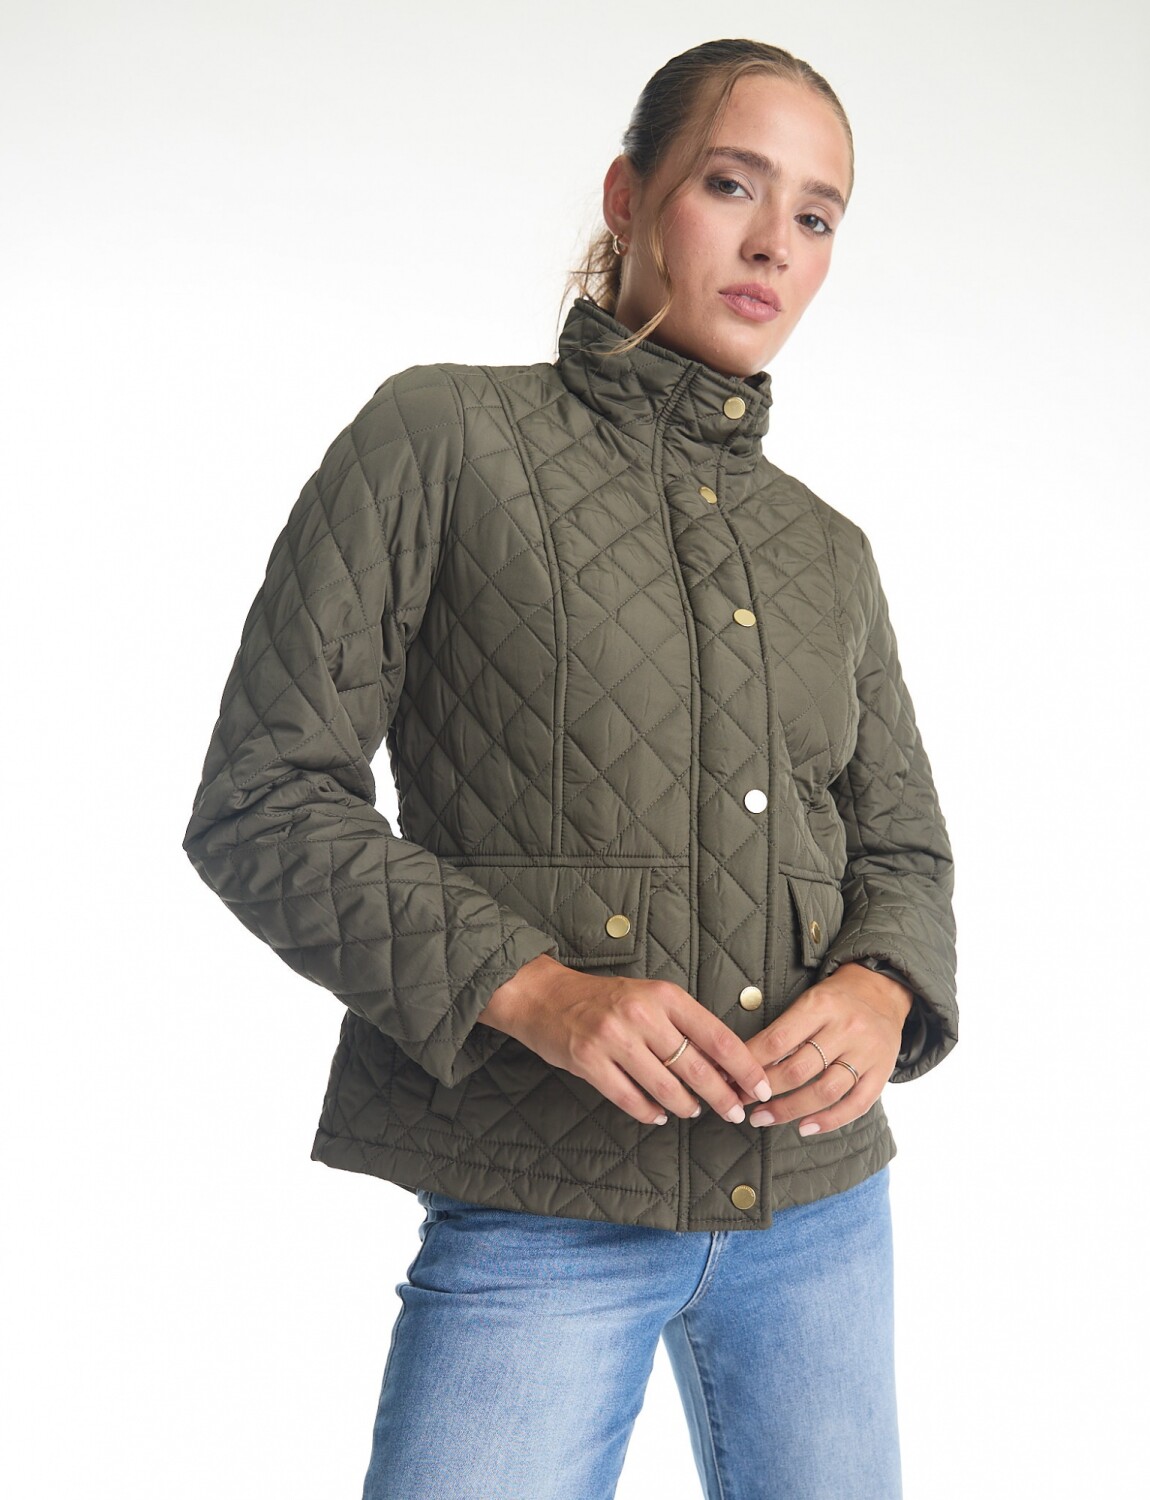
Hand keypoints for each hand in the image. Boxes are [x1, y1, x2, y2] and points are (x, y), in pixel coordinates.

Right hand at [478, 954, 772, 1126]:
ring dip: (685, 1106)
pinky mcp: (588, 1061)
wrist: (543, 995)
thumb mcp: (648, 997)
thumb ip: (683, 1026)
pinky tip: (658, 1115)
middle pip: (696, 1067)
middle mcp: (641, 1015)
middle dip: (722, 1097)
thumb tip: (726, 1065)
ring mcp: (613, 1038)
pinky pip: (629, 1099)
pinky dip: (649, 1112)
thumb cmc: (604, 998)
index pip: (718, 1036)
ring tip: (693, 1111)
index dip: (744, 1067)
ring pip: (665, 1087)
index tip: (760, 1086)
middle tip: (735, 1114)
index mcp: (664, 995)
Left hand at [739, 962, 912, 1136]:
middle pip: (799, 1070)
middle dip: (765, 1091)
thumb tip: (741, 1061)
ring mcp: (867, 1053)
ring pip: (825, 1091)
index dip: (751, 1063)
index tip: (729, 1078)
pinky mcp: (882, 1072)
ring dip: (789, 1110)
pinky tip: (805, 1128)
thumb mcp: (807, 1000)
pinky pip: (856, 1105)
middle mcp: (846, 1029)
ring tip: (763, 1118)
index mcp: (821, 1006)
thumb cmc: (835, 998)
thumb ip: (780, 1030)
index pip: (778, 1040)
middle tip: (741, 1102)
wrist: (883, 990)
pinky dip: (829, 1121)